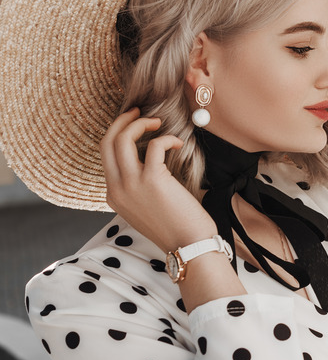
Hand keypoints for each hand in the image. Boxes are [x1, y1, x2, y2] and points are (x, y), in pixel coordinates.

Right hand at [100, 107, 216, 252]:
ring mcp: (131, 184)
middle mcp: (117, 189)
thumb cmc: (176, 227)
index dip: (117, 134)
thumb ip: (138, 188)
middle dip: (121, 122)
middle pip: (107, 143)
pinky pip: (154, 145)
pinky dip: (165, 138)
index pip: (105, 156)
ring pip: (122, 140)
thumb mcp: (146, 208)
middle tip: (138, 112)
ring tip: (156, 121)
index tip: (133, 124)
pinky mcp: (152, 180)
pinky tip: (177, 143)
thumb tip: (149, 164)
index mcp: (113, 195)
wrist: (189, 246)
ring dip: (139, 124)